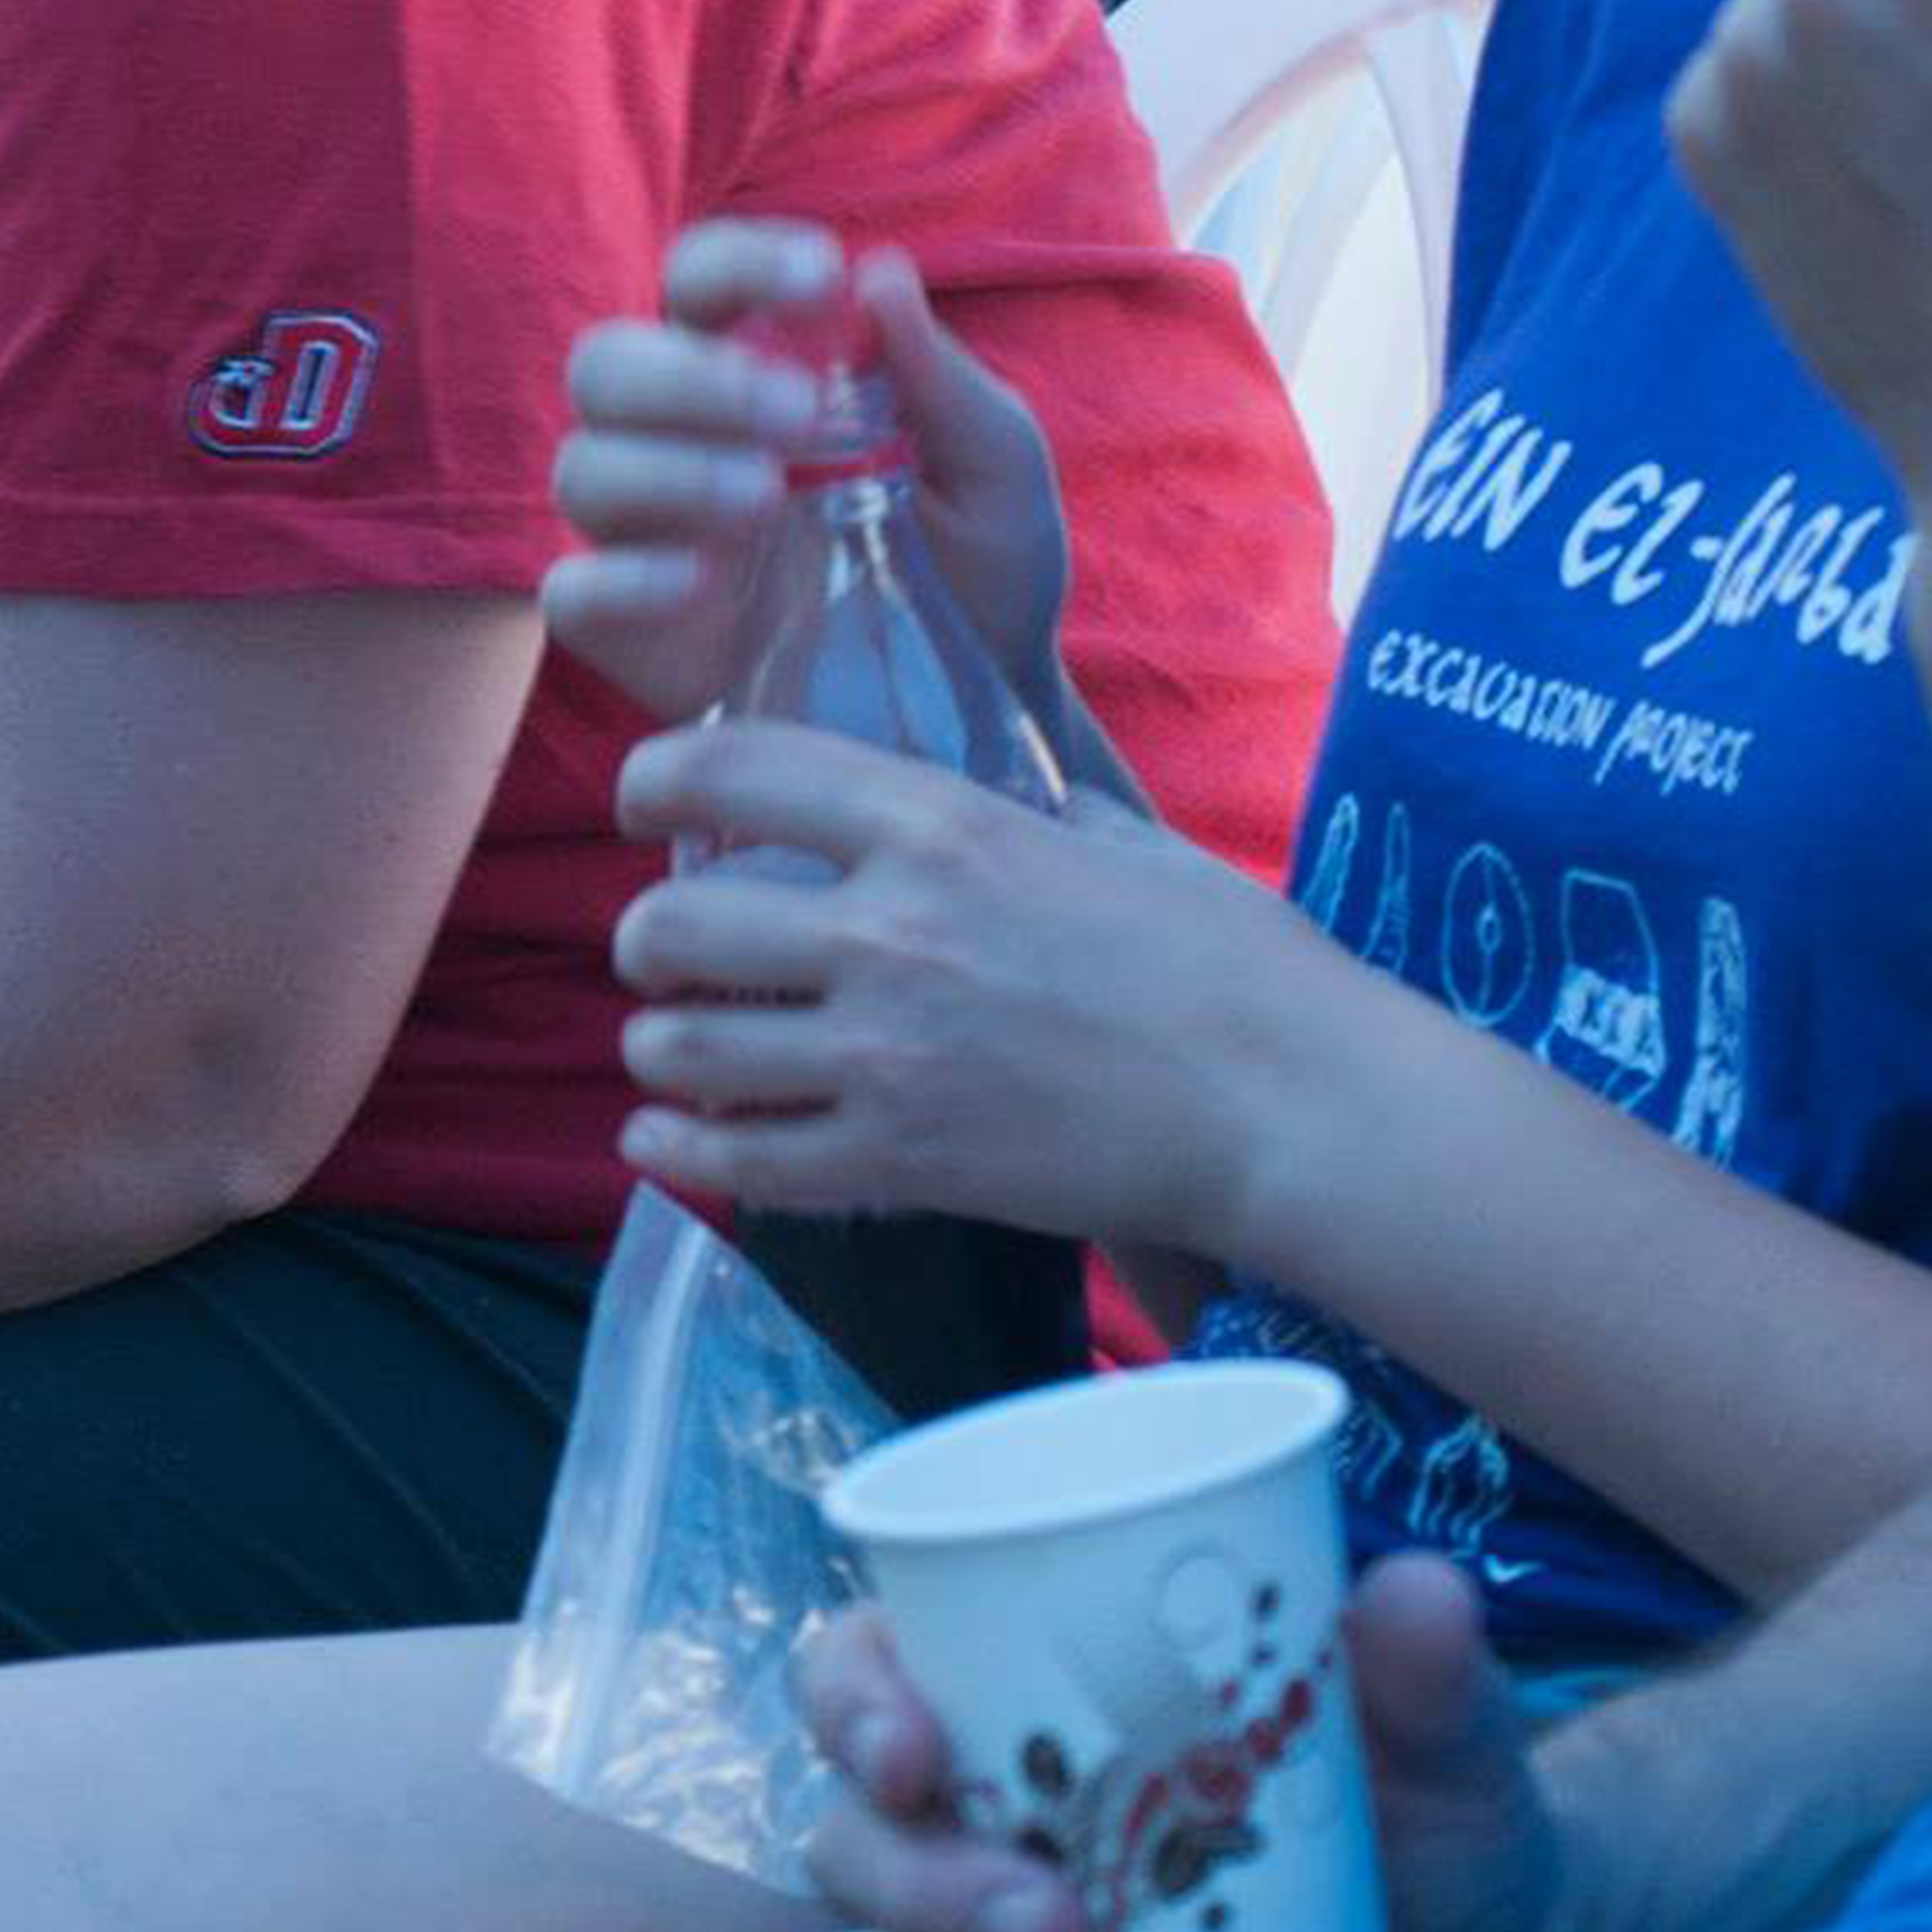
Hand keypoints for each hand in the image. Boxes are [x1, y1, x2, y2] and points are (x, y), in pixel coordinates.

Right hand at [545, 222, 1073, 725]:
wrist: (985, 715)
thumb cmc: (984, 571)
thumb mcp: (994, 472)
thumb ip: (939, 380)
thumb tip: (879, 273)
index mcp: (758, 375)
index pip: (700, 284)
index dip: (738, 263)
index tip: (818, 276)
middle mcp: (682, 445)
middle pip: (606, 366)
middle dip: (690, 374)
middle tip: (796, 411)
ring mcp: (649, 542)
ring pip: (581, 468)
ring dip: (669, 465)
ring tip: (767, 495)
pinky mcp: (633, 638)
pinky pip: (571, 594)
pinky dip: (622, 577)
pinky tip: (704, 581)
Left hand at [605, 720, 1306, 1258]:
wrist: (1287, 1104)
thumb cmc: (1231, 965)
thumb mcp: (1121, 840)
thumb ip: (1034, 812)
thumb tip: (1011, 791)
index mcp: (939, 826)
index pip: (732, 769)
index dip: (657, 780)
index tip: (644, 799)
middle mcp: (887, 932)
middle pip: (669, 926)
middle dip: (647, 942)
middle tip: (669, 955)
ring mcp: (885, 1056)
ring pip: (681, 1047)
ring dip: (661, 1046)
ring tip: (681, 1046)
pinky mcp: (902, 1162)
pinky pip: (738, 1160)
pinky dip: (679, 1148)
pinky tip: (664, 1136)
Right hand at [799, 1559, 1580, 1931]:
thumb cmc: (1428, 1829)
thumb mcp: (1439, 1747)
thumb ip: (1425, 1677)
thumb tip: (1419, 1592)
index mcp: (1024, 1707)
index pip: (862, 1678)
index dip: (852, 1706)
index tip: (916, 1753)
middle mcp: (987, 1840)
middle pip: (858, 1855)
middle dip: (932, 1896)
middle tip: (1055, 1931)